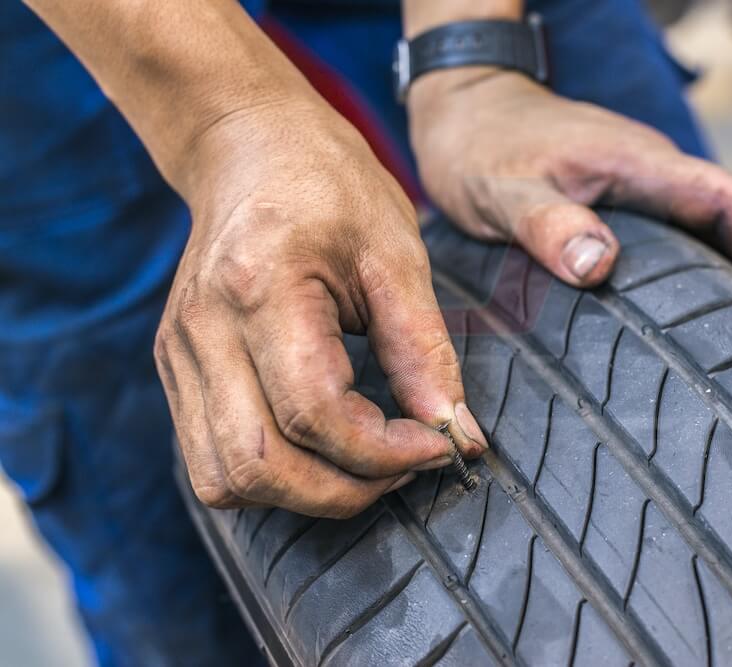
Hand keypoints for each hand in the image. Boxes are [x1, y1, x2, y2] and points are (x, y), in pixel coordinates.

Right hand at [154, 100, 486, 517]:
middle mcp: (202, 330)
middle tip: (407, 466)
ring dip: (303, 495)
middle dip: (345, 491)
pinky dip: (270, 479)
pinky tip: (320, 451)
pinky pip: (211, 461)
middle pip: (258, 465)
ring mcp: (178, 353)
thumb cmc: (331, 187)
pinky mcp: (175, 368)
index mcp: (260, 287)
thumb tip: (457, 437)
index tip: (441, 447)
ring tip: (366, 464)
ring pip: (224, 479)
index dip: (385, 451)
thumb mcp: (397, 254)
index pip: (315, 413)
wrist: (250, 148)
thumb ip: (425, 351)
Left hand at [408, 69, 731, 309]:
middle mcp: (648, 170)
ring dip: (726, 275)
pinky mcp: (615, 194)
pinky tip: (675, 311)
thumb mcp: (500, 190)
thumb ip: (547, 224)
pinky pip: (668, 232)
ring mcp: (634, 181)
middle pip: (728, 222)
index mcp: (637, 163)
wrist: (460, 104)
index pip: (728, 203)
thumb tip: (600, 265)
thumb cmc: (477, 144)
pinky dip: (686, 269)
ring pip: (700, 229)